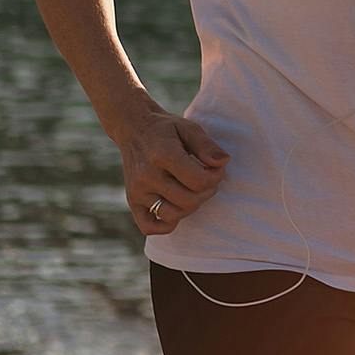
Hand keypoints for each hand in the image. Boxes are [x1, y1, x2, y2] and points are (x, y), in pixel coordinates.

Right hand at [117, 109, 229, 235]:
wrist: (134, 129)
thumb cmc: (167, 129)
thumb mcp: (189, 128)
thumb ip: (207, 146)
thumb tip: (223, 162)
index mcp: (163, 155)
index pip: (199, 181)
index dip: (216, 177)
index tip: (215, 167)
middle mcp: (147, 176)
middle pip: (189, 201)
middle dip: (207, 192)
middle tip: (207, 179)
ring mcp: (137, 191)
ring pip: (173, 215)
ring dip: (191, 207)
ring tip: (193, 190)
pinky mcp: (132, 200)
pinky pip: (149, 227)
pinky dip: (166, 224)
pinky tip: (176, 206)